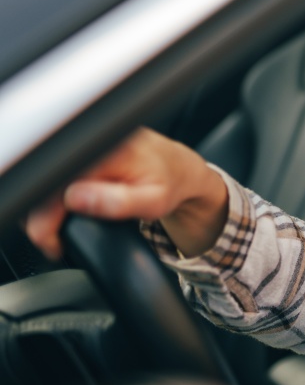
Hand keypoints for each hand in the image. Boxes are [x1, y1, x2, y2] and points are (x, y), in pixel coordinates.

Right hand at [24, 128, 228, 258]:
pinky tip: (63, 210)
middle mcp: (93, 142)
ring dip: (46, 207)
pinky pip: (57, 174)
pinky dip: (54, 196)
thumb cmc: (169, 184)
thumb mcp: (152, 202)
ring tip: (57, 230)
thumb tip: (75, 198)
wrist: (180, 167)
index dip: (46, 217)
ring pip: (47, 178)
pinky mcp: (82, 147)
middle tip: (54, 242)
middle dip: (42, 217)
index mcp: (107, 152)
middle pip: (46, 182)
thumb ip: (117, 202)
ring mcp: (85, 142)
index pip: (56, 184)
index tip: (51, 242)